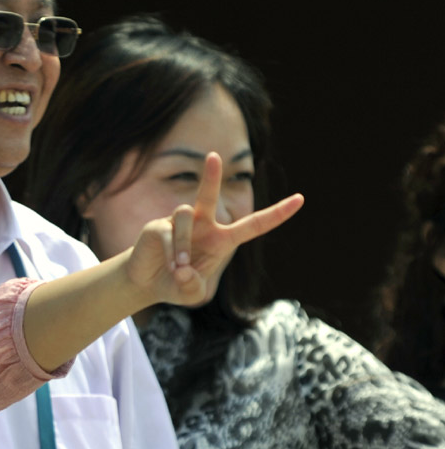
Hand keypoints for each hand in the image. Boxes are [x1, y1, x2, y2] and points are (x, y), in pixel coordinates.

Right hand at [126, 152, 303, 307]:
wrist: (147, 285)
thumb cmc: (177, 285)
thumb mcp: (193, 293)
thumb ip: (194, 286)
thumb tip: (183, 269)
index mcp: (222, 240)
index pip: (254, 225)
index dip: (277, 214)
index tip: (300, 198)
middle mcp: (202, 225)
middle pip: (207, 196)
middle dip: (211, 176)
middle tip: (213, 155)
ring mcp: (178, 223)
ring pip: (186, 218)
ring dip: (184, 247)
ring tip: (179, 268)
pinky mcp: (157, 226)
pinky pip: (169, 233)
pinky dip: (172, 253)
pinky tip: (170, 266)